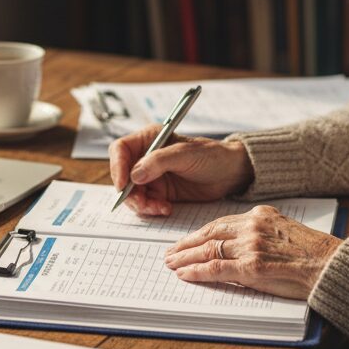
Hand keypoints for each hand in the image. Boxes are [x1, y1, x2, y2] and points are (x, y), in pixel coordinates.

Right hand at [110, 124, 254, 215]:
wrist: (230, 173)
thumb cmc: (212, 156)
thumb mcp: (185, 154)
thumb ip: (158, 161)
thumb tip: (134, 174)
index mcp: (149, 139)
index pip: (120, 150)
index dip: (117, 167)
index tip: (123, 184)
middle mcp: (146, 157)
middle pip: (123, 175)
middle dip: (130, 192)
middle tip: (144, 203)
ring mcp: (152, 176)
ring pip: (132, 193)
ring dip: (142, 204)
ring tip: (160, 207)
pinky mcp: (160, 192)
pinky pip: (145, 203)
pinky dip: (152, 209)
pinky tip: (166, 208)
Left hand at [163, 206, 341, 299]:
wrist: (330, 264)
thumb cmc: (312, 254)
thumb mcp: (283, 232)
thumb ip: (260, 234)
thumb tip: (237, 247)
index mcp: (260, 215)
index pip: (220, 223)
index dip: (200, 234)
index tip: (187, 241)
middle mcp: (252, 226)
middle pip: (210, 234)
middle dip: (186, 244)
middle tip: (169, 252)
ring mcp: (251, 246)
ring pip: (208, 250)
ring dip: (185, 258)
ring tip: (171, 264)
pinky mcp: (251, 266)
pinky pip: (215, 268)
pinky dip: (196, 271)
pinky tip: (184, 274)